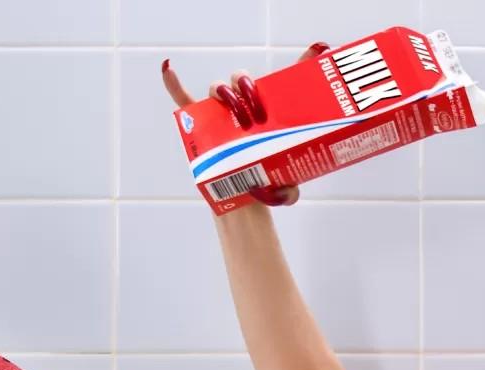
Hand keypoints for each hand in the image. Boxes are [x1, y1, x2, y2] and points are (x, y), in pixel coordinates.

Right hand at [161, 42, 330, 208]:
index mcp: (270, 113)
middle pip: (243, 81)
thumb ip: (289, 191)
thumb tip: (288, 192)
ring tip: (234, 114)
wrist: (239, 203)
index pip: (281, 83)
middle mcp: (246, 108)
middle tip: (258, 115)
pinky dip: (174, 84)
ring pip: (218, 90)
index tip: (316, 51)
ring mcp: (222, 116)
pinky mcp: (200, 127)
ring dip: (224, 93)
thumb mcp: (284, 190)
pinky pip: (183, 101)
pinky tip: (168, 68)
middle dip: (248, 90)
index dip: (300, 62)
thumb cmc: (265, 187)